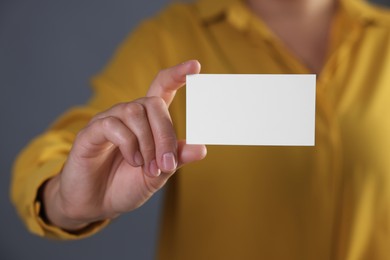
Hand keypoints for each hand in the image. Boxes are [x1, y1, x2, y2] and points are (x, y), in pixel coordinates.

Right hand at [42, 60, 206, 230]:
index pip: (161, 87)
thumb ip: (176, 159)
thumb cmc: (126, 185)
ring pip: (134, 112)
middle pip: (153, 102)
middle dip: (165, 134)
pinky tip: (132, 161)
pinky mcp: (91, 132)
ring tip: (147, 166)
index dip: (177, 75)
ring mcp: (108, 121)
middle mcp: (128, 115)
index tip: (195, 66)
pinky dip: (129, 144)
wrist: (96, 204)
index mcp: (147, 122)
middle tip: (166, 163)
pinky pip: (113, 125)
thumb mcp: (158, 175)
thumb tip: (202, 148)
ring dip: (147, 142)